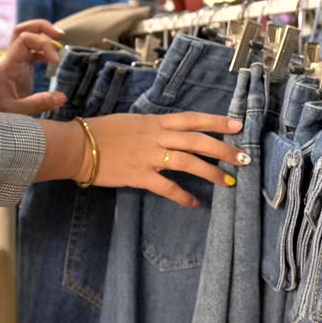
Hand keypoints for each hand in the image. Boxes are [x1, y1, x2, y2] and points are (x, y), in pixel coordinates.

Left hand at [0, 19, 67, 114]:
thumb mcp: (17, 112)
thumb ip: (39, 104)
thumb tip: (62, 97)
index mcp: (7, 65)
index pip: (24, 39)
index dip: (43, 43)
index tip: (56, 60)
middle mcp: (10, 60)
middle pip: (23, 30)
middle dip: (41, 27)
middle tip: (60, 34)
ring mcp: (15, 64)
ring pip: (27, 39)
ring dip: (44, 37)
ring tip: (60, 46)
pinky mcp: (21, 70)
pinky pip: (32, 52)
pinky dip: (44, 52)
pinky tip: (54, 61)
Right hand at [36, 112, 249, 206]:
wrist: (78, 147)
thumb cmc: (101, 132)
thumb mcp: (131, 121)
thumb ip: (153, 127)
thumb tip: (170, 133)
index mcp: (155, 122)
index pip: (192, 119)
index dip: (217, 122)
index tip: (238, 126)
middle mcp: (156, 137)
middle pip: (198, 141)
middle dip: (223, 150)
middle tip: (243, 159)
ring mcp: (149, 157)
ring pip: (188, 162)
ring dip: (211, 173)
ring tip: (227, 182)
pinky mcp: (140, 176)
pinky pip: (167, 188)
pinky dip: (183, 196)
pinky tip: (195, 203)